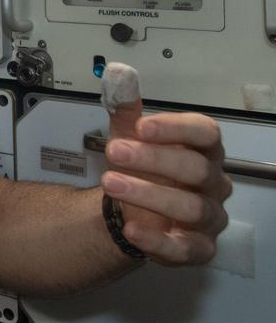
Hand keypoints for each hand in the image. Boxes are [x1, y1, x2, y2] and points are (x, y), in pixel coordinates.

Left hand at [103, 95, 231, 265]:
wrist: (128, 207)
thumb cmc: (138, 166)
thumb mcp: (127, 135)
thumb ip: (125, 107)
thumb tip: (118, 73)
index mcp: (202, 149)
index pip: (206, 133)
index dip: (175, 128)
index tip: (140, 125)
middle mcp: (212, 182)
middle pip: (196, 169)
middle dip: (154, 159)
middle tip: (114, 152)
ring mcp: (209, 216)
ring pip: (192, 207)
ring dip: (149, 195)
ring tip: (110, 183)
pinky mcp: (198, 248)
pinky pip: (187, 249)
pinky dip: (158, 241)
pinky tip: (131, 228)